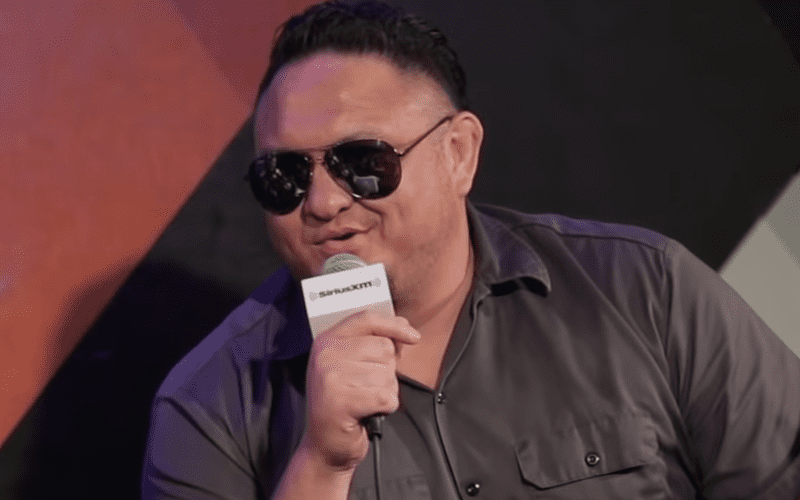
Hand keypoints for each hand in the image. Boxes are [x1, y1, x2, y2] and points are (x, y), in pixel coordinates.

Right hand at [300, 310, 420, 470]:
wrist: (325, 446)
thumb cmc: (344, 404)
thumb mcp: (352, 366)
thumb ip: (375, 342)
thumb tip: (404, 327)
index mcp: (327, 341)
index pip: (367, 319)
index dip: (394, 325)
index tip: (413, 336)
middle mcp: (325, 354)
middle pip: (383, 347)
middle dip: (386, 371)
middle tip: (366, 388)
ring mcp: (330, 377)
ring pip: (386, 374)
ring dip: (385, 391)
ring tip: (365, 401)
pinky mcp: (340, 401)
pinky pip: (386, 396)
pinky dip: (385, 407)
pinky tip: (368, 412)